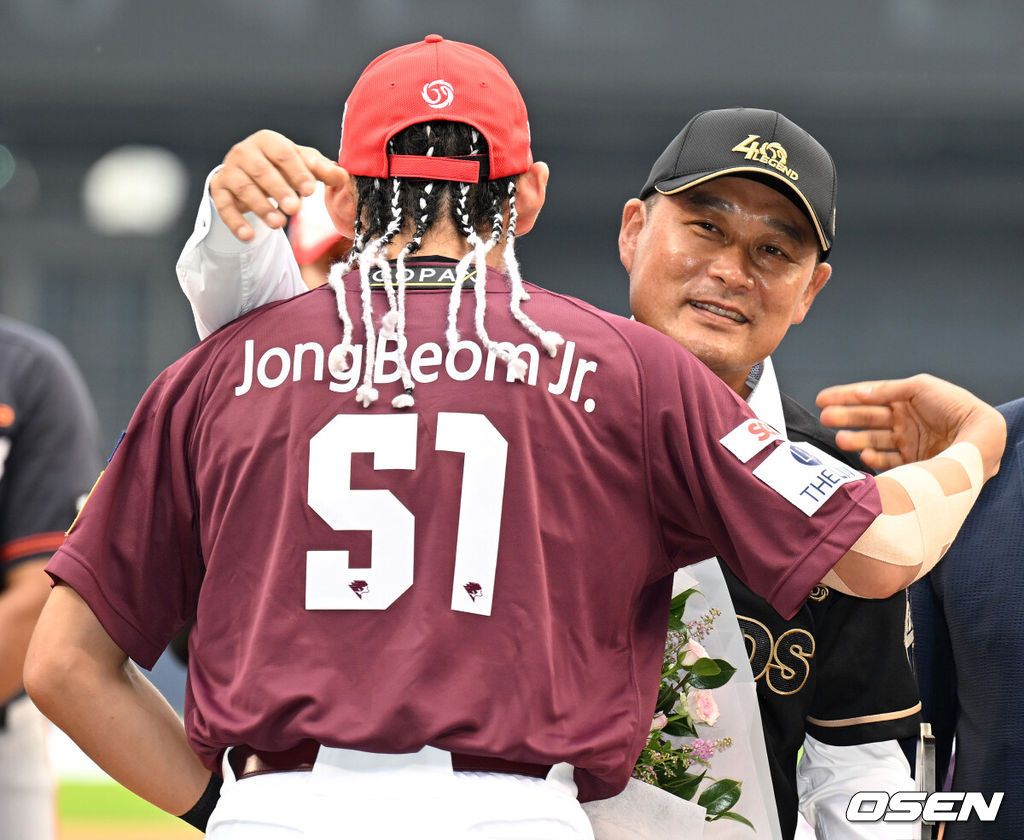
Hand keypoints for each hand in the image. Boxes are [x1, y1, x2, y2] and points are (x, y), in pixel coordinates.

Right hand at [209, 130, 349, 240]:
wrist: (247, 172)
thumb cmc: (280, 167)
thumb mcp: (302, 166)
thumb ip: (321, 171)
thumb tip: (344, 177)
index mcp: (268, 141)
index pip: (283, 153)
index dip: (297, 171)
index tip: (311, 190)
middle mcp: (245, 152)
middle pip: (261, 170)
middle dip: (279, 190)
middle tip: (295, 208)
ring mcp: (229, 170)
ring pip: (243, 188)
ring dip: (261, 207)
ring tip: (279, 225)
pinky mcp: (219, 190)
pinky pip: (224, 205)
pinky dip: (235, 221)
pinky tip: (248, 236)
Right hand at [816, 373, 1005, 477]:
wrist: (979, 437)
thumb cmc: (955, 406)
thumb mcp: (919, 387)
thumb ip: (887, 390)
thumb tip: (859, 393)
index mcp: (905, 400)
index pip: (869, 397)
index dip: (845, 397)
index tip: (822, 399)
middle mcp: (904, 421)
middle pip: (867, 418)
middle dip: (844, 417)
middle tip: (824, 418)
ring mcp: (907, 441)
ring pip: (873, 439)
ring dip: (855, 438)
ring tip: (840, 440)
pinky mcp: (912, 462)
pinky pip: (886, 460)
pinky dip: (873, 458)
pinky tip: (864, 455)